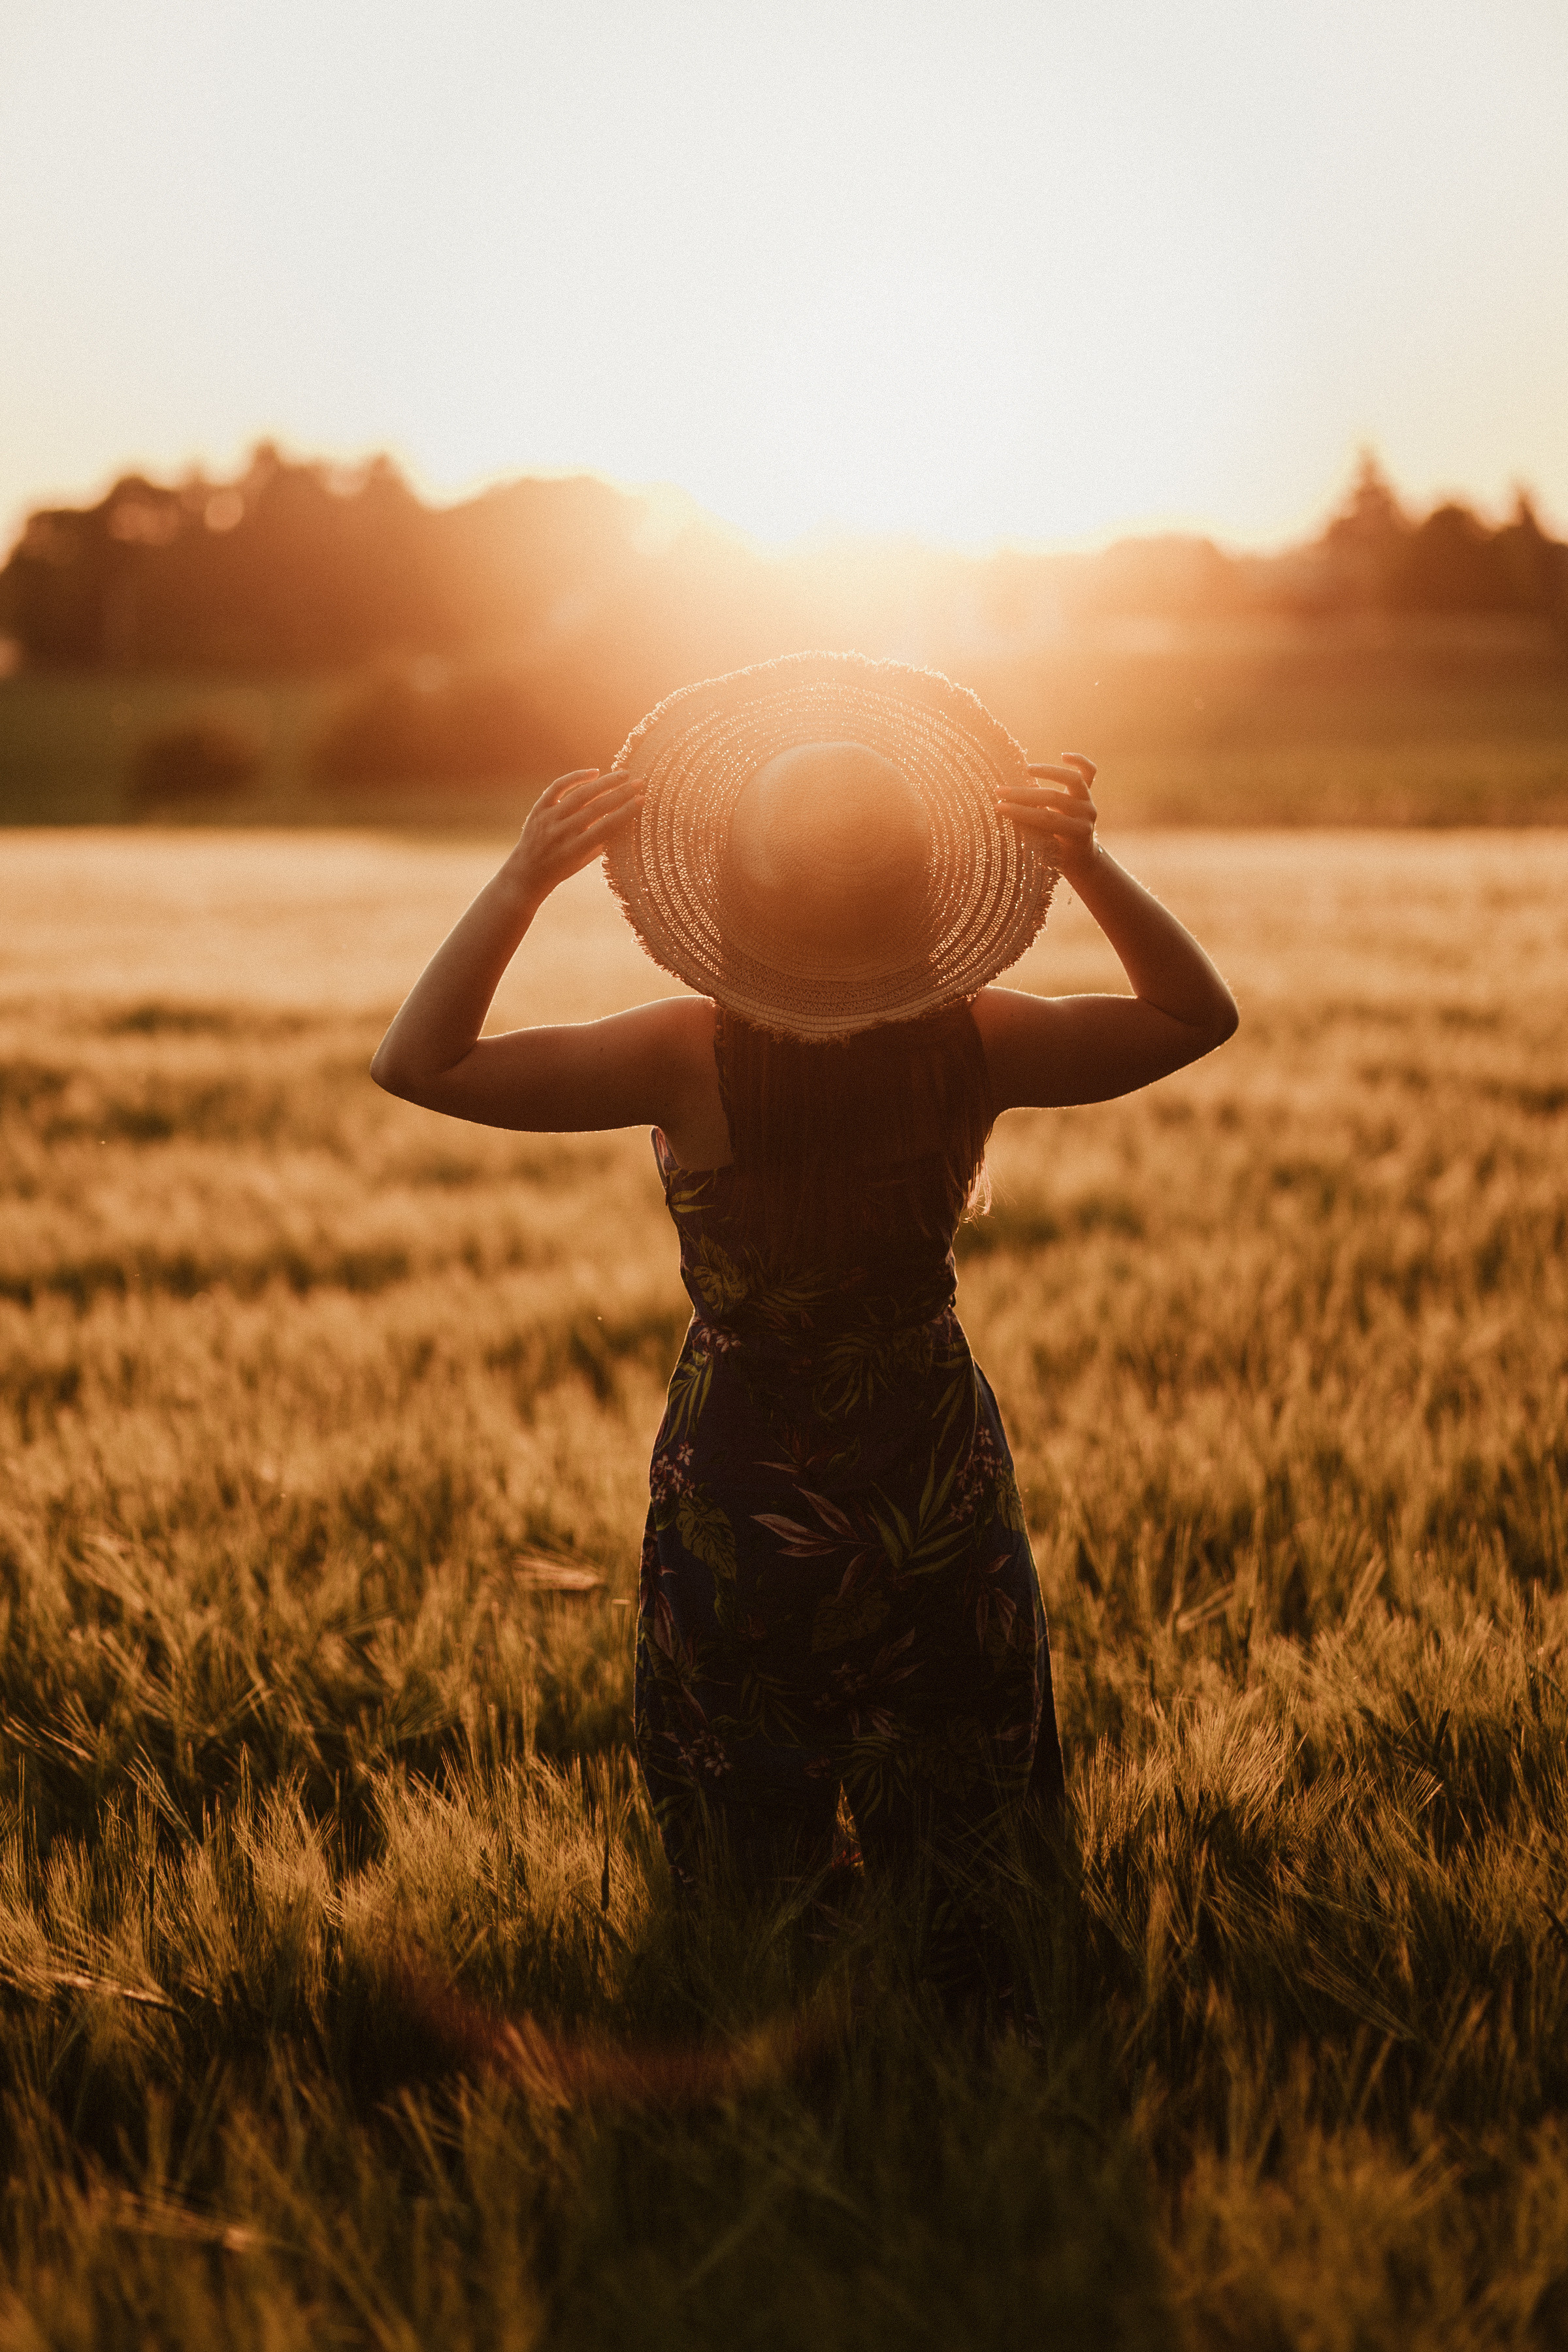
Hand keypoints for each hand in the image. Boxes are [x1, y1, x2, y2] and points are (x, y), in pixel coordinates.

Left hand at [508, 767, 644, 903]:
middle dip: (621, 793)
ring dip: (605, 782)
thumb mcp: (584, 862)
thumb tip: (624, 818)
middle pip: (596, 808)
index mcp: (575, 850)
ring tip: (622, 775)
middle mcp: (561, 833)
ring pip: (580, 794)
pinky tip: (594, 773)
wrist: (526, 873)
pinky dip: (576, 777)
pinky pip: (558, 787)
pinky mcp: (539, 808)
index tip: (642, 800)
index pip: (606, 827)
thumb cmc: (561, 869)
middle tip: (639, 782)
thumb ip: (602, 842)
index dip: (626, 812)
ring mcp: (548, 819)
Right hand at [996, 754, 1098, 882]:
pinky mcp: (1089, 792)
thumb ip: (1032, 833)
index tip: (999, 808)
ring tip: (1028, 770)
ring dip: (1049, 772)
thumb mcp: (1045, 850)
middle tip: (1000, 792)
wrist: (1079, 856)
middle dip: (1024, 795)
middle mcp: (1087, 814)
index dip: (1022, 813)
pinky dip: (1079, 761)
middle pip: (1054, 798)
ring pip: (1073, 779)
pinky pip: (1090, 772)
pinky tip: (1062, 756)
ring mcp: (1089, 801)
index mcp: (1077, 833)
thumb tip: (1004, 813)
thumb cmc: (1056, 855)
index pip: (1046, 819)